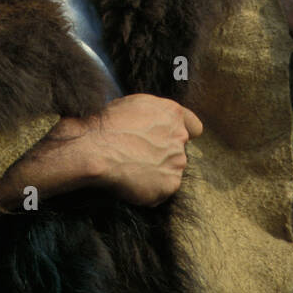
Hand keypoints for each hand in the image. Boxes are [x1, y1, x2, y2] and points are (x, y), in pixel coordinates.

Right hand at [86, 93, 203, 206]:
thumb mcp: (135, 103)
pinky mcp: (169, 185)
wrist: (98, 148)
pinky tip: (132, 182)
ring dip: (157, 171)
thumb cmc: (110, 124)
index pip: (194, 127)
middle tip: (139, 155)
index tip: (170, 139)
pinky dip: (150, 189)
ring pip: (171, 170)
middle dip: (164, 153)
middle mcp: (180, 138)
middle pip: (179, 150)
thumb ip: (156, 112)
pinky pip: (162, 190)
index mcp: (173, 114)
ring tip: (132, 169)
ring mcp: (177, 163)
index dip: (183, 133)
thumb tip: (156, 122)